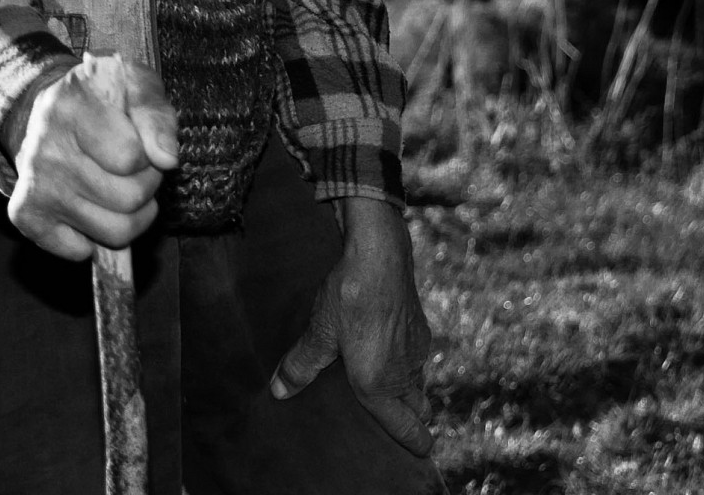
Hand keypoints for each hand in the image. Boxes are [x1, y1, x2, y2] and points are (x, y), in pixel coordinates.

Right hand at [6, 54, 179, 260]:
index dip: (148, 155)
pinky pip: (79, 251)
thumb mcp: (138, 85)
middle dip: (146, 185)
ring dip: (131, 214)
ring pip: (114, 231)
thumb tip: (167, 159)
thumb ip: (157, 117)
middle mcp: (44, 149)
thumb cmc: (106, 97)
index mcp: (70, 107)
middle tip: (135, 167)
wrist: (57, 106)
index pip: (131, 159)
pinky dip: (95, 238)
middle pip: (128, 199)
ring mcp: (34, 185)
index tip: (139, 142)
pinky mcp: (26, 214)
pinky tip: (91, 205)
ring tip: (119, 185)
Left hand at [269, 197, 435, 455]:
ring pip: (418, 382)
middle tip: (402, 425)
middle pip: (416, 407)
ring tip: (388, 391)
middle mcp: (404, 371)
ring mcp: (417, 348)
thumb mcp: (319, 332)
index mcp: (379, 383)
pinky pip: (417, 358)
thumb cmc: (351, 294)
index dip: (414, 441)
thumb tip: (280, 391)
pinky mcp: (420, 327)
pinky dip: (408, 365)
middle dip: (411, 419)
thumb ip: (301, 365)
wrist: (381, 252)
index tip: (422, 451)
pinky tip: (389, 352)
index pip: (404, 425)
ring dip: (408, 391)